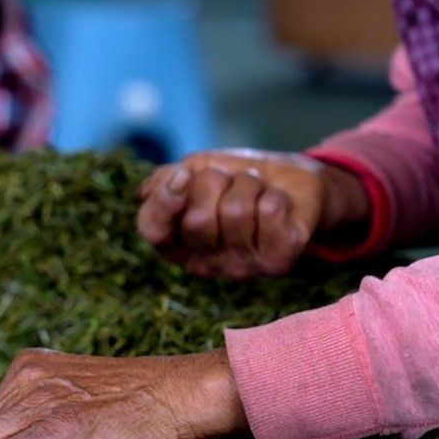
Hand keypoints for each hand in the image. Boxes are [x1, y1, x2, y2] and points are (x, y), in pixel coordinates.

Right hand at [137, 149, 369, 279]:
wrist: (293, 181)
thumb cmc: (237, 180)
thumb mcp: (195, 170)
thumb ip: (166, 180)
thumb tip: (145, 192)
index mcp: (177, 244)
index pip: (152, 230)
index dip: (165, 200)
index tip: (186, 174)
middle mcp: (205, 264)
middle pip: (198, 219)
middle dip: (216, 182)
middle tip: (229, 181)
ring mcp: (241, 268)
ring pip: (236, 212)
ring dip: (248, 185)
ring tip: (256, 191)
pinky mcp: (278, 263)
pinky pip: (268, 213)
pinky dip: (275, 195)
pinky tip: (278, 205)